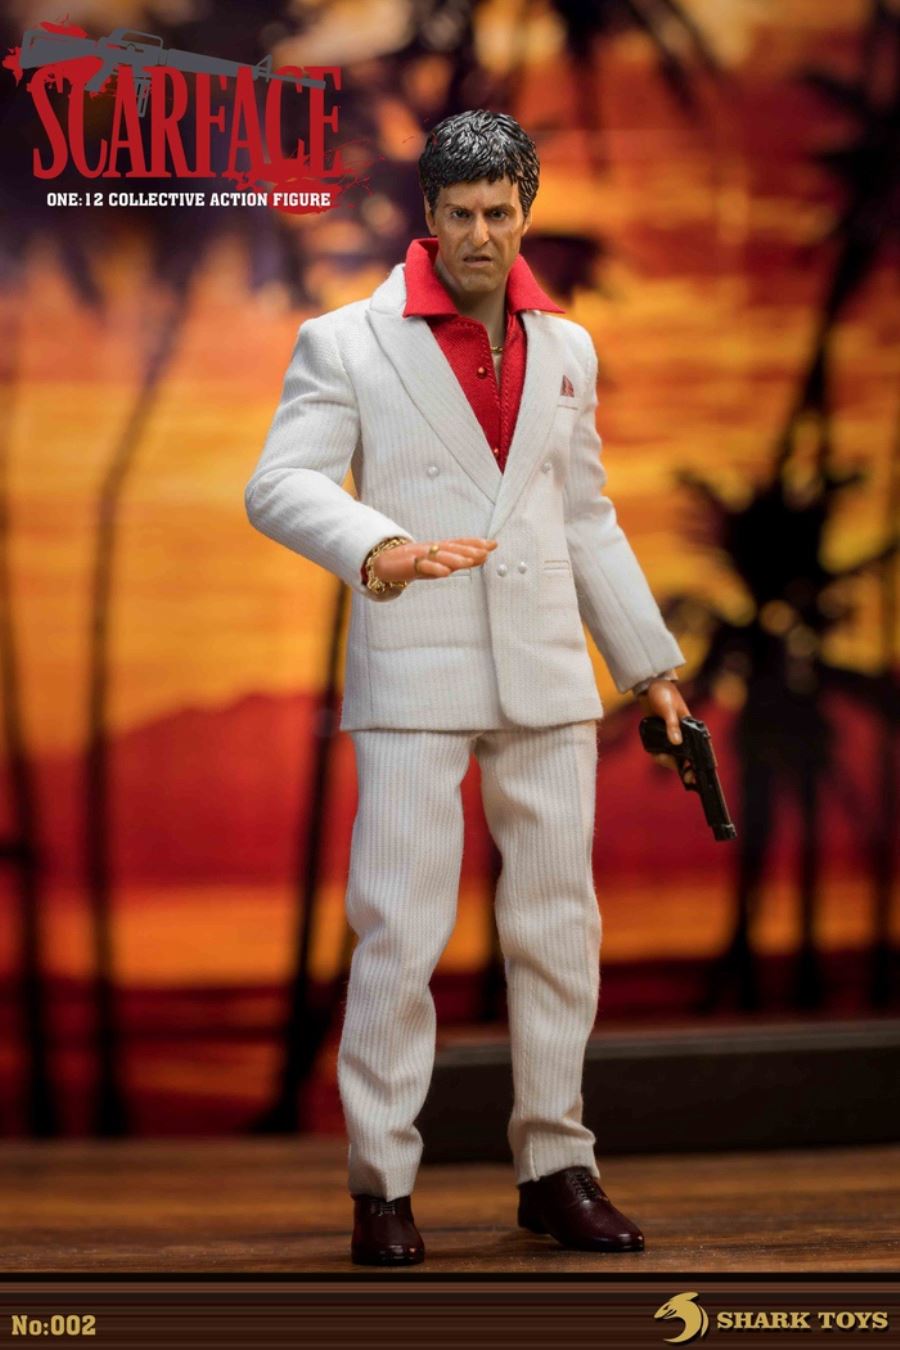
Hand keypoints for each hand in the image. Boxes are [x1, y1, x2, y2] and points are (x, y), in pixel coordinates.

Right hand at [373, 537, 497, 583]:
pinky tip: (446, 573)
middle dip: (470, 550)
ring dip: (456, 559)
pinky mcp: (410, 565)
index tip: (493, 544)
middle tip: (486, 552)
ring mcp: (421, 555)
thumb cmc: (414, 563)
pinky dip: (435, 569)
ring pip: (440, 556)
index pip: (460, 543)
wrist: (384, 563)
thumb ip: (459, 561)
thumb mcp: (439, 563)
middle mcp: (432, 548)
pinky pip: (424, 566)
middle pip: (453, 548)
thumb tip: (483, 557)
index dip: (476, 543)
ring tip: (470, 562)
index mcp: (439, 547)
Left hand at [638, 680, 694, 783]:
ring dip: (667, 761)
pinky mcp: (663, 735)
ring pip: (674, 757)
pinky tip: (654, 752)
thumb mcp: (668, 709)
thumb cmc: (663, 694)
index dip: (696, 766)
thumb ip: (672, 725)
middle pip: (685, 758)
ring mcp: (673, 736)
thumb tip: (676, 742)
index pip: (698, 750)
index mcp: (691, 728)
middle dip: (681, 768)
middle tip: (681, 777)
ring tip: (658, 756)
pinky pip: (662, 751)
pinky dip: (658, 754)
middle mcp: (684, 734)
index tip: (694, 778)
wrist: (650, 686)